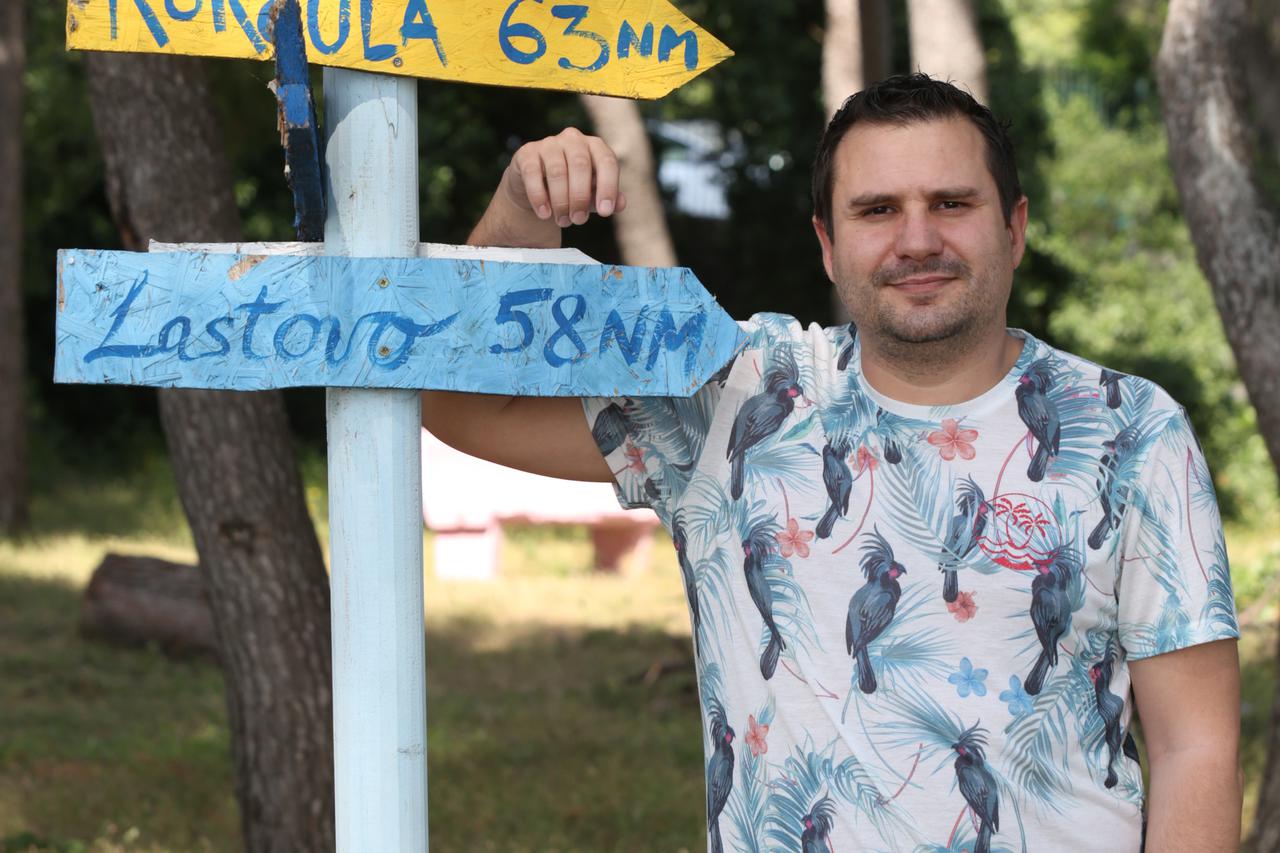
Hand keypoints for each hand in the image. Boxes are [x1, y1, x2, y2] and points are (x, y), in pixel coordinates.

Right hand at [501, 127, 627, 228]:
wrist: (536, 188)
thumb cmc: (571, 190)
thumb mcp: (592, 196)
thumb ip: (607, 198)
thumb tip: (621, 204)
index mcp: (595, 147)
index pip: (607, 161)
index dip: (608, 187)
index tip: (605, 212)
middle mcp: (573, 139)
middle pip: (581, 165)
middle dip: (580, 197)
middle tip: (578, 220)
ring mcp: (549, 144)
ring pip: (557, 171)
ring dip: (561, 201)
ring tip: (563, 222)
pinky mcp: (527, 153)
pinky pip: (533, 173)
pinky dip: (539, 196)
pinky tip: (544, 213)